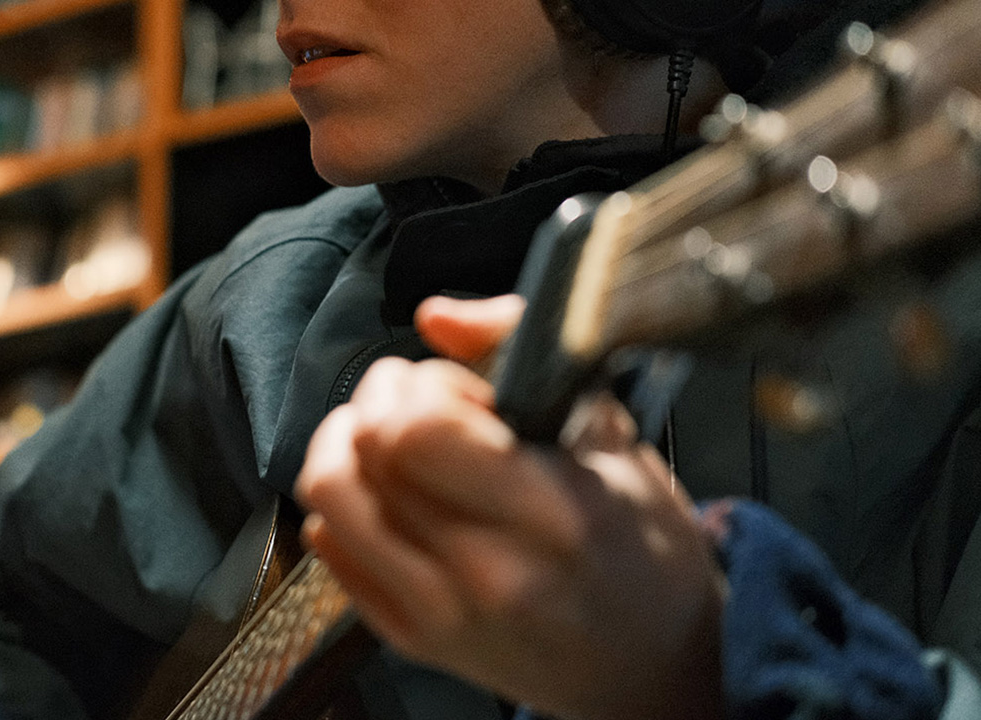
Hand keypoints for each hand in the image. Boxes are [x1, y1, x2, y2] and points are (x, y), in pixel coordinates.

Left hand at [294, 295, 725, 719]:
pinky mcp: (408, 637)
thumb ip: (520, 350)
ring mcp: (440, 613)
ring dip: (347, 445)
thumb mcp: (611, 432)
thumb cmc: (639, 543)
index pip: (418, 430)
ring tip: (393, 440)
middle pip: (365, 451)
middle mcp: (486, 572)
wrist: (652, 663)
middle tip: (426, 403)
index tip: (461, 388)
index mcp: (550, 515)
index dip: (425, 385)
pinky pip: (328, 546)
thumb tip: (436, 316)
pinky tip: (394, 494)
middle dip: (384, 399)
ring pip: (328, 496)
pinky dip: (347, 502)